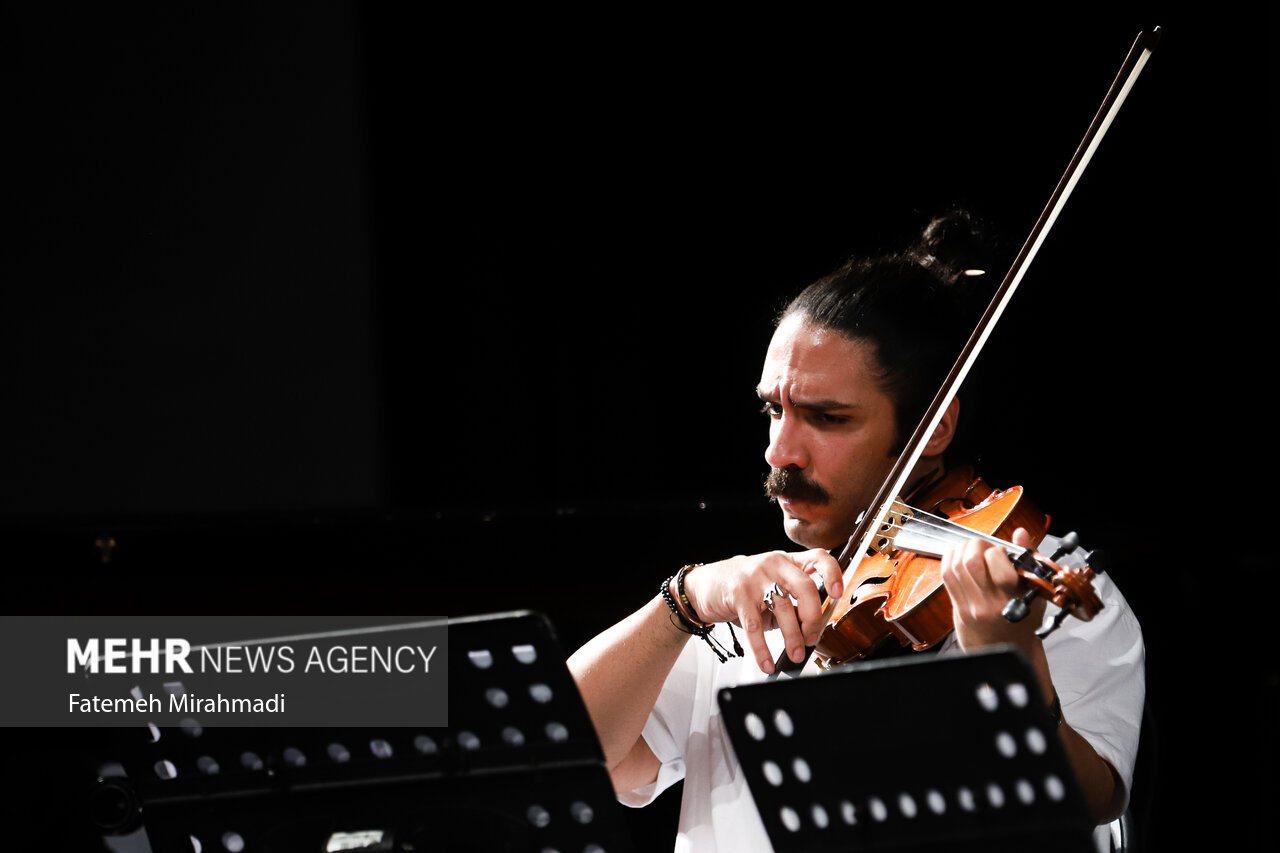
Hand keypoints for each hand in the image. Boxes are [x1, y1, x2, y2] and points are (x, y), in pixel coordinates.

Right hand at [682, 549, 842, 673]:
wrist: (702, 586)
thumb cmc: (740, 588)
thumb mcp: (770, 590)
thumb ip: (791, 604)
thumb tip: (812, 630)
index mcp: (787, 561)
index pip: (818, 558)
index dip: (833, 574)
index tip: (838, 594)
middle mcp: (773, 564)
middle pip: (805, 587)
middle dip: (813, 618)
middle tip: (812, 638)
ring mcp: (755, 578)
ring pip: (783, 608)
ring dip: (792, 637)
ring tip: (794, 654)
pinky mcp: (738, 594)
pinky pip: (755, 626)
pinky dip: (762, 649)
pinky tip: (767, 662)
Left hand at [940, 527, 1044, 652]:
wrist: (1002, 646)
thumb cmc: (1022, 618)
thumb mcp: (1034, 592)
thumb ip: (1028, 559)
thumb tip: (1020, 533)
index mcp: (1013, 599)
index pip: (998, 565)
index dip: (998, 550)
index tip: (1002, 552)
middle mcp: (990, 604)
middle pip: (971, 561)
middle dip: (976, 545)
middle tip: (984, 546)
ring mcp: (971, 606)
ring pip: (956, 565)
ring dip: (963, 549)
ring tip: (973, 549)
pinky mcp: (958, 606)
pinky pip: (946, 575)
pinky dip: (950, 559)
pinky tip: (959, 556)